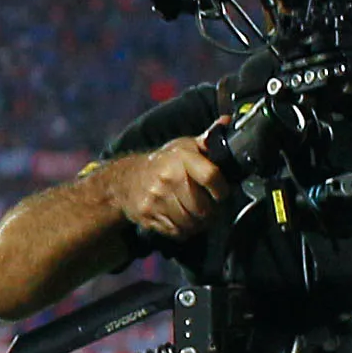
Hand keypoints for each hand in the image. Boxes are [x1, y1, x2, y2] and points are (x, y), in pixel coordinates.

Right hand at [104, 136, 228, 243]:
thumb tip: (227, 122)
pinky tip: (184, 222)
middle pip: (202, 206)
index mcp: (181, 158)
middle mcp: (168, 178)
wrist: (124, 180)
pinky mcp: (148, 215)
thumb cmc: (162, 163)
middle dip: (212, 211)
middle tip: (212, 208)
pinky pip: (175, 230)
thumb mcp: (183, 146)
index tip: (222, 193)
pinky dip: (184, 230)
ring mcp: (156, 199)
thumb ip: (207, 139)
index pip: (211, 176)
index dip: (222, 189)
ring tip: (199, 216)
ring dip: (199, 223)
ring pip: (190, 221)